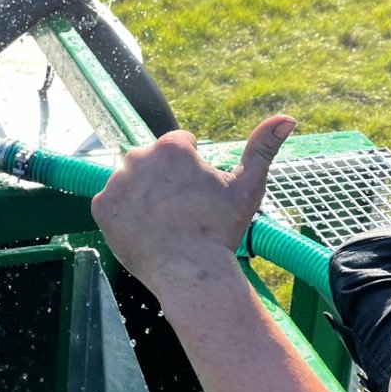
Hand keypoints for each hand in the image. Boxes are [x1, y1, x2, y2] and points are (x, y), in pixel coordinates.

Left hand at [91, 114, 295, 295]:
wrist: (191, 273)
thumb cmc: (221, 230)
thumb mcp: (246, 186)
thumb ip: (263, 147)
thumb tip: (288, 118)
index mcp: (172, 147)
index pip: (180, 146)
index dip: (192, 171)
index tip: (198, 195)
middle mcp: (139, 156)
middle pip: (153, 161)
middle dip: (165, 180)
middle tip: (182, 212)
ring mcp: (117, 182)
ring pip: (132, 181)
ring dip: (144, 194)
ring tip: (164, 222)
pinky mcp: (102, 206)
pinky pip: (113, 203)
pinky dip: (125, 214)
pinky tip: (145, 230)